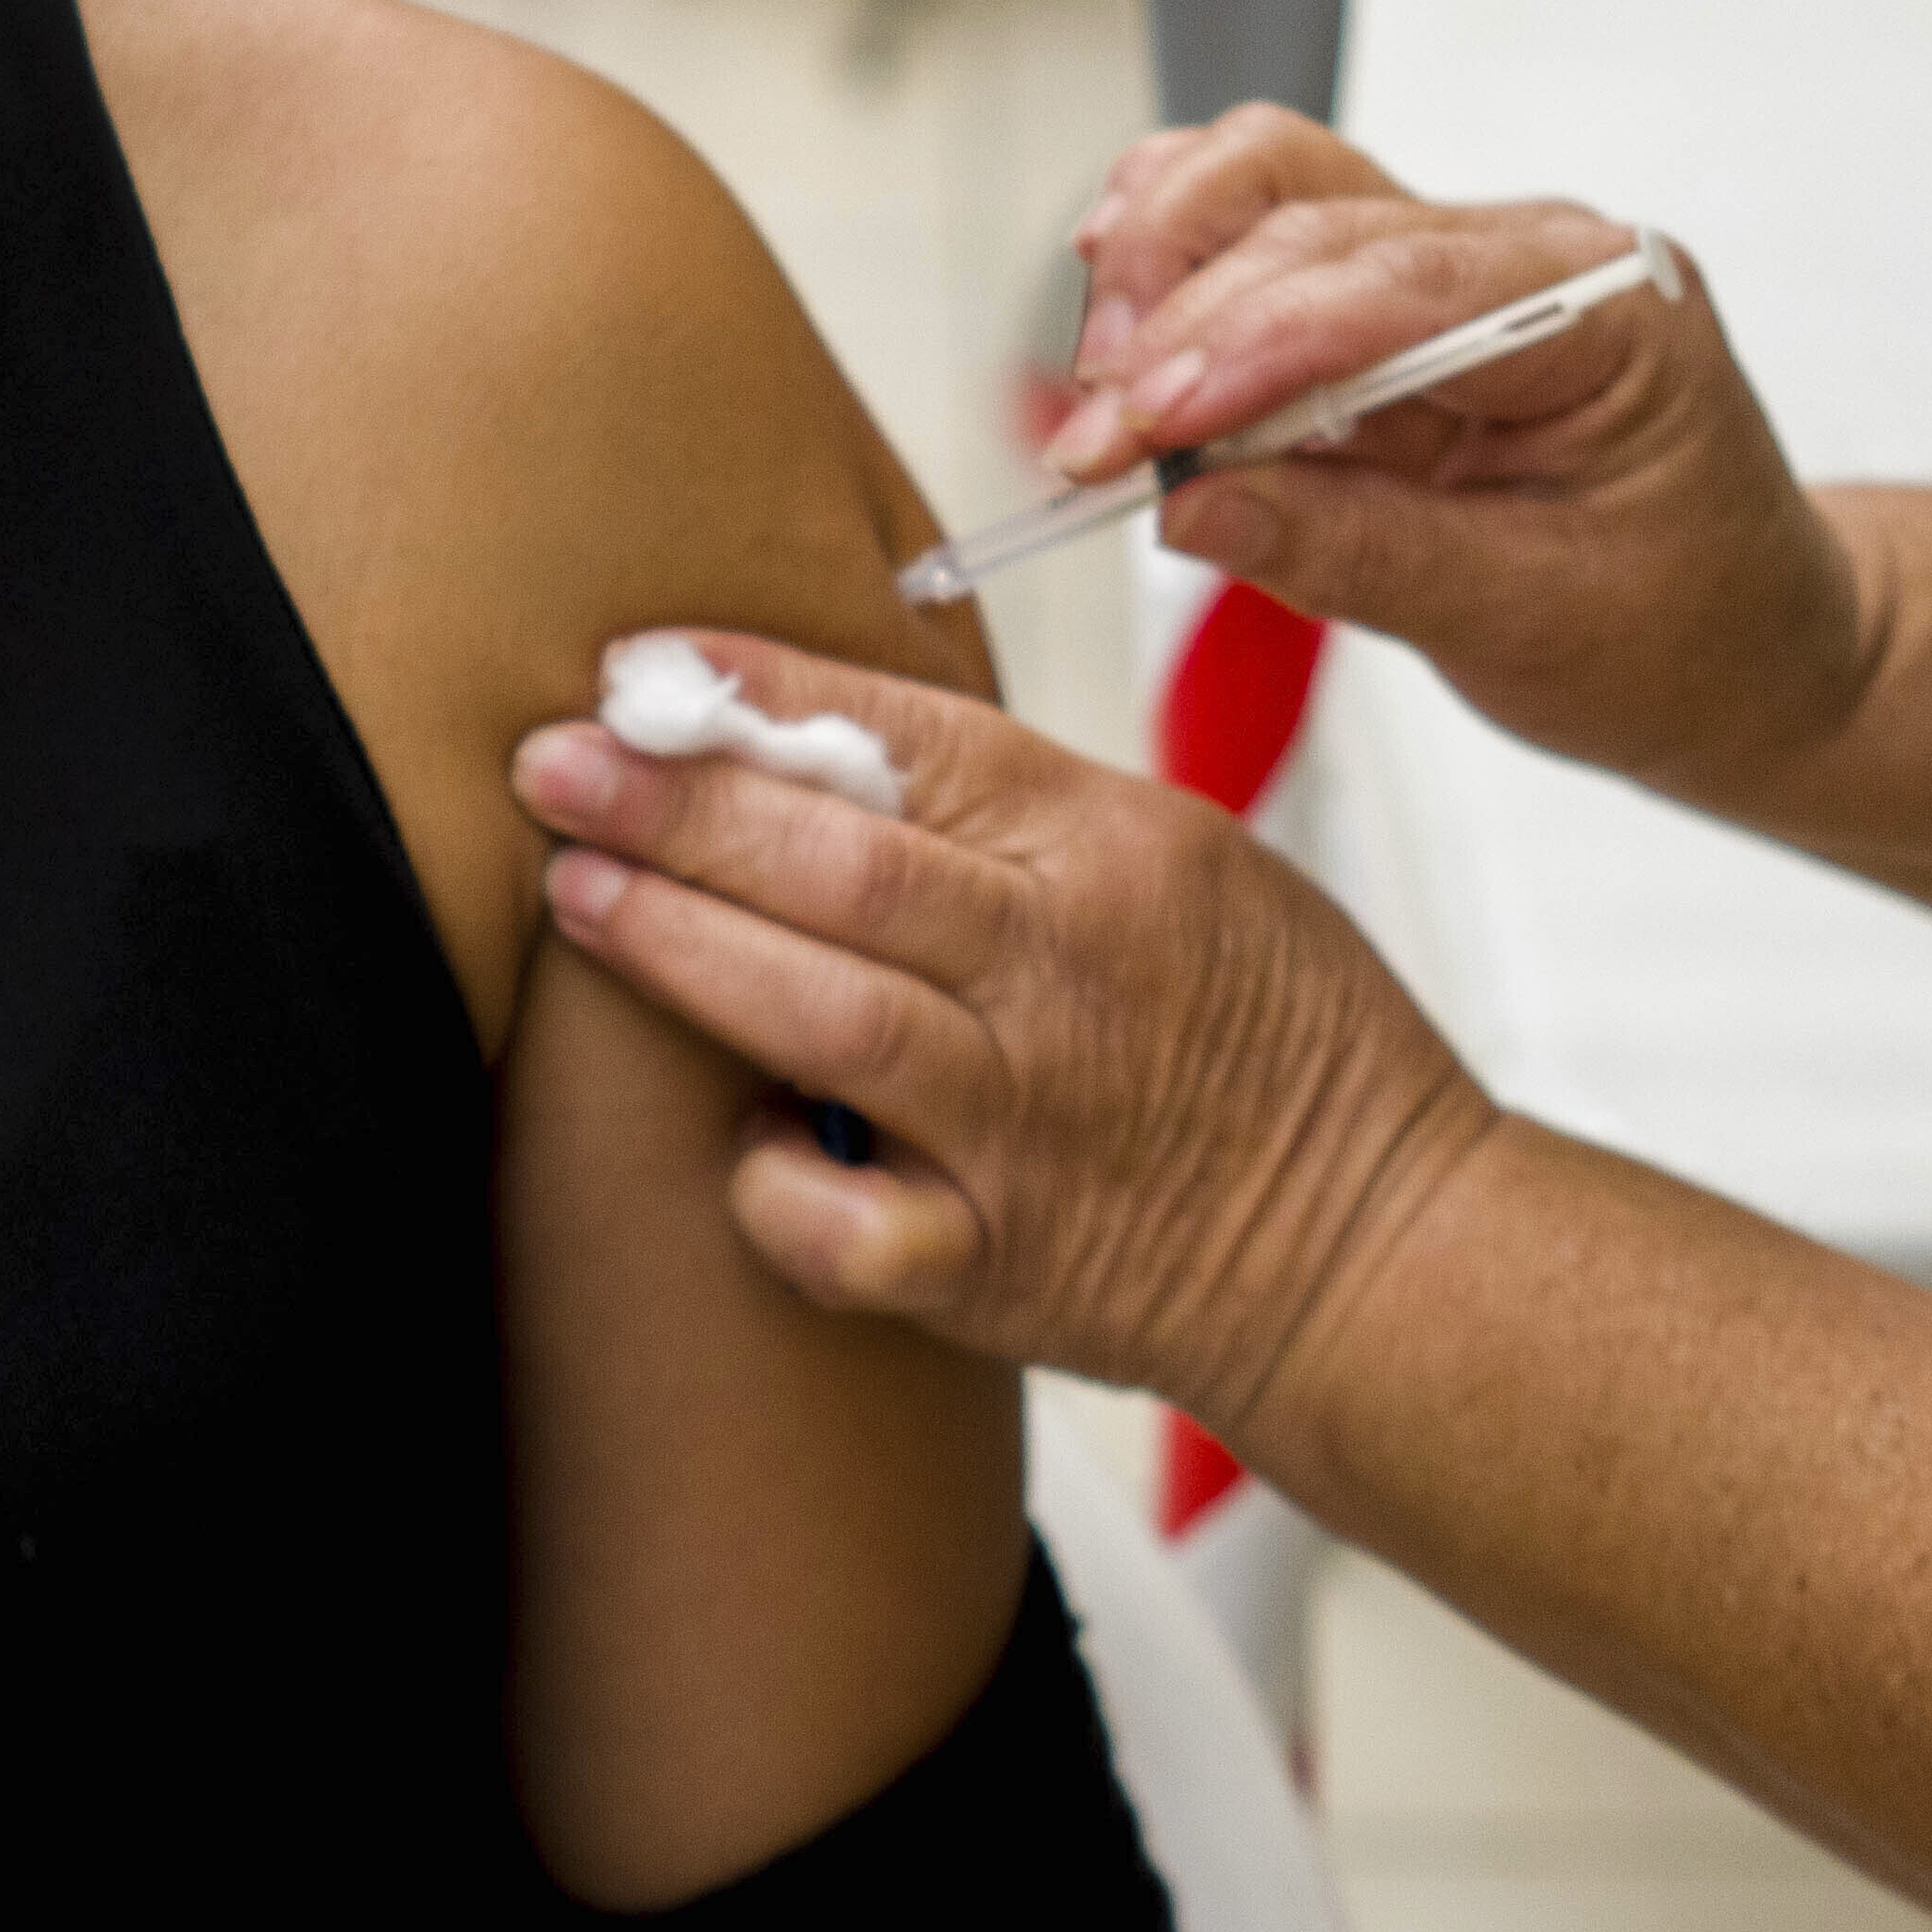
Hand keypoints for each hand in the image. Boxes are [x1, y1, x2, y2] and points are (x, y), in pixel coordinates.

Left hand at [514, 639, 1497, 1446]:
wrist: (1378, 1253)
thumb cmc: (1278, 1041)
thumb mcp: (1190, 861)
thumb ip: (1020, 811)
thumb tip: (817, 742)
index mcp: (1120, 852)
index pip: (918, 738)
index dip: (766, 694)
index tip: (641, 664)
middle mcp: (1068, 976)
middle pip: (843, 864)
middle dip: (677, 805)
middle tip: (553, 764)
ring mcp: (1028, 1125)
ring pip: (821, 1015)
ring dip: (680, 948)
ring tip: (576, 895)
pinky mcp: (1000, 1266)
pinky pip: (843, 1228)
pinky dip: (769, 1185)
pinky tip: (734, 1139)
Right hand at [1056, 111, 1881, 817]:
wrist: (1750, 654)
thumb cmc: (1686, 635)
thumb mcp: (1532, 623)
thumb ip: (1360, 554)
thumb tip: (1192, 504)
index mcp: (1604, 306)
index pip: (1395, 281)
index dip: (1249, 343)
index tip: (1144, 421)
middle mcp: (1528, 254)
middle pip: (1314, 212)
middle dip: (1179, 321)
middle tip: (1088, 441)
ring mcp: (1457, 268)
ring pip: (1275, 184)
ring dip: (1164, 266)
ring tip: (1095, 381)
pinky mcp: (1393, 310)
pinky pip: (1268, 245)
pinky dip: (1180, 270)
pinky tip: (1118, 320)